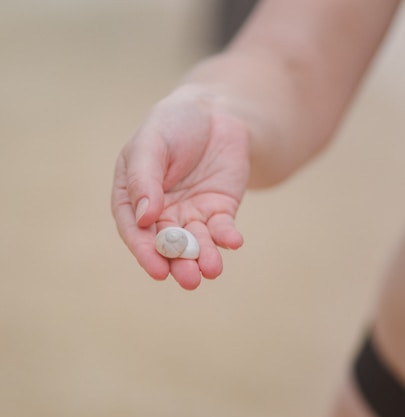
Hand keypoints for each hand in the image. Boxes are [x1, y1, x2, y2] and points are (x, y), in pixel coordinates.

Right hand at [111, 89, 249, 289]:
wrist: (214, 113)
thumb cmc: (173, 123)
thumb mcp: (151, 143)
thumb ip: (143, 178)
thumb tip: (145, 218)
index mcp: (135, 198)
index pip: (135, 230)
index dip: (144, 252)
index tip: (157, 270)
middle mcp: (161, 213)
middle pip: (167, 244)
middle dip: (178, 263)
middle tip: (189, 279)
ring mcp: (191, 214)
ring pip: (196, 242)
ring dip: (203, 257)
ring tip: (212, 269)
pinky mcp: (218, 211)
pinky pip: (222, 229)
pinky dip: (227, 237)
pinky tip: (233, 241)